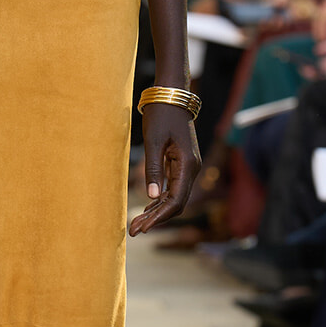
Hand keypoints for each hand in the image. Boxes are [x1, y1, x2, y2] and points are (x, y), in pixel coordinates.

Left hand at [129, 101, 200, 235]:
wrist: (172, 96)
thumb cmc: (161, 115)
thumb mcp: (154, 141)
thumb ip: (153, 169)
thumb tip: (153, 197)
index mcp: (187, 165)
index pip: (176, 201)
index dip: (159, 217)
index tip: (142, 228)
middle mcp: (191, 169)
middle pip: (176, 204)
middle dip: (156, 219)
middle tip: (133, 230)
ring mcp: (188, 168)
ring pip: (174, 198)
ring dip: (156, 212)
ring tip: (135, 224)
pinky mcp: (181, 164)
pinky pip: (173, 189)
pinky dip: (160, 201)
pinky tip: (147, 209)